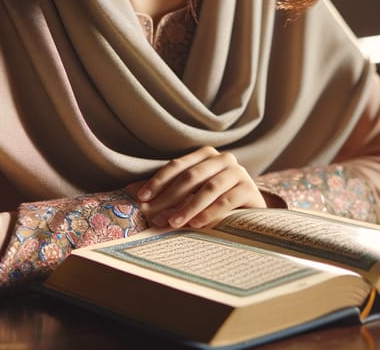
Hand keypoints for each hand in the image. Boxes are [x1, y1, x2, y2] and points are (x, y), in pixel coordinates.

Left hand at [128, 146, 266, 228]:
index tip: (141, 198)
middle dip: (170, 197)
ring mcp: (239, 172)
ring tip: (173, 223)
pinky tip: (196, 224)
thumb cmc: (214, 202)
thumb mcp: (188, 195)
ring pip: (208, 188)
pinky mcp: (250, 189)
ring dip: (188, 207)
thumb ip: (163, 191)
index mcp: (206, 155)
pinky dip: (209, 212)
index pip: (178, 165)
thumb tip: (128, 189)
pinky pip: (226, 200)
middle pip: (191, 176)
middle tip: (154, 216)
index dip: (158, 181)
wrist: (251, 215)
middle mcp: (223, 159)